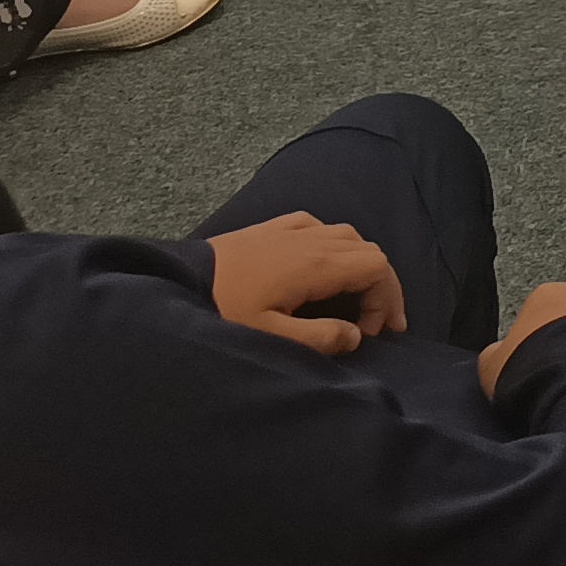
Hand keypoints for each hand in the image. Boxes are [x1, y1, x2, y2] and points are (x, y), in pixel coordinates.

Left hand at [207, 211, 408, 355]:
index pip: (376, 268)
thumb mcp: (269, 336)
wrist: (178, 281)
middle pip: (368, 251)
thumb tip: (354, 335)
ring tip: (356, 298)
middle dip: (381, 286)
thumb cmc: (223, 310)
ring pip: (348, 236)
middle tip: (375, 323)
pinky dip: (335, 245)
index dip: (387, 299)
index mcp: (316, 264)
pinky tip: (323, 264)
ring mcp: (292, 229)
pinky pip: (319, 226)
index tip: (372, 333)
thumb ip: (318, 338)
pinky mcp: (273, 228)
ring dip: (361, 266)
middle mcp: (312, 239)